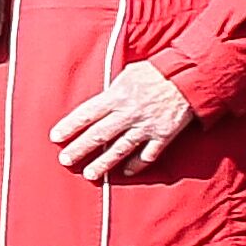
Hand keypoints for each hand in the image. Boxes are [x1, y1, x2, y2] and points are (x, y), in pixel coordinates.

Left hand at [49, 59, 194, 178]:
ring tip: (90, 174)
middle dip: (79, 149)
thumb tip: (97, 101)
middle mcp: (128, 113)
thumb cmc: (157, 72)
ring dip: (103, 163)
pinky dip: (136, 165)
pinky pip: (147, 155)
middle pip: (99, 135)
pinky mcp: (163, 135)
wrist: (189, 77)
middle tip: (65, 160)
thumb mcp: (128, 73)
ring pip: (120, 149)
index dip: (70, 126)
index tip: (55, 137)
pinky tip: (125, 172)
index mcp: (117, 96)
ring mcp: (146, 126)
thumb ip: (112, 90)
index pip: (87, 114)